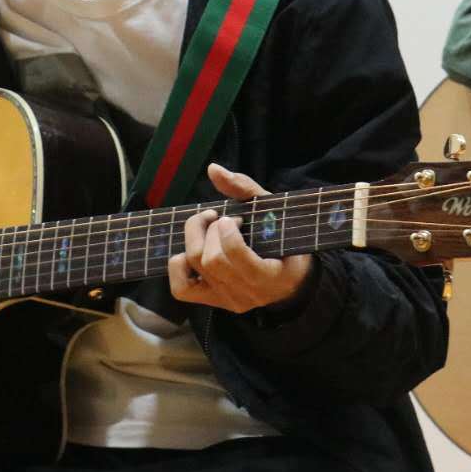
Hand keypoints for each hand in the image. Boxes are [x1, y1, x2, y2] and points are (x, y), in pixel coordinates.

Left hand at [167, 163, 311, 312]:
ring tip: (209, 227)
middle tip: (221, 219)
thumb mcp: (273, 211)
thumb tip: (212, 169)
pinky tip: (194, 249)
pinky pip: (181, 289)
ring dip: (196, 237)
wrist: (291, 279)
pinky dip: (179, 264)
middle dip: (210, 230)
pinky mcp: (212, 301)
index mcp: (270, 276)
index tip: (233, 218)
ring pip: (195, 266)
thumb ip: (245, 189)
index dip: (227, 231)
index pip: (236, 256)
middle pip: (210, 259)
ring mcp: (228, 300)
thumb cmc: (282, 238)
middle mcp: (247, 294)